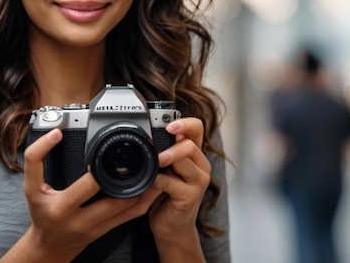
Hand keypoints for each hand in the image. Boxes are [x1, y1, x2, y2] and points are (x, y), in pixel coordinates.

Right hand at [19, 128, 162, 260]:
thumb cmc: (41, 213)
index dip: (98, 168)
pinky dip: (145, 198)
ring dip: (145, 187)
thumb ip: (35, 159)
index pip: (86, 186)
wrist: (49, 246)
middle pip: (115, 199)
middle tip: (144, 155)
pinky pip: (132, 214)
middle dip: (130, 177)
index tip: (107, 149)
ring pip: (129, 207)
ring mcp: (98, 226)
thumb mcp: (30, 187)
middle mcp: (82, 220)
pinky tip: (153, 185)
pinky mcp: (109, 228)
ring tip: (155, 167)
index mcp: (62, 208)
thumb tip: (55, 132)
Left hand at [150, 118, 210, 242]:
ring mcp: (198, 181)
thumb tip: (148, 137)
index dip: (184, 123)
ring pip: (186, 160)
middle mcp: (200, 165)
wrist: (170, 226)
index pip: (197, 128)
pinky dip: (160, 180)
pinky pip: (174, 183)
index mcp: (194, 154)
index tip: (168, 126)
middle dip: (171, 145)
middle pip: (190, 144)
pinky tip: (153, 182)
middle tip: (157, 151)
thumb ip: (163, 152)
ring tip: (156, 163)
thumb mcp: (165, 169)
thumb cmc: (166, 195)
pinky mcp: (191, 197)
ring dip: (167, 158)